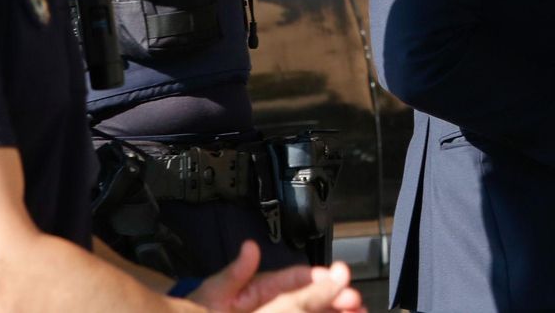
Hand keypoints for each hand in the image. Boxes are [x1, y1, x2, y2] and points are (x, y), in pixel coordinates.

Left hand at [188, 241, 364, 312]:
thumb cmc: (197, 310)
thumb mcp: (213, 292)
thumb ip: (235, 273)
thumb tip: (250, 248)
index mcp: (264, 288)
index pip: (298, 279)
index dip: (321, 278)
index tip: (339, 277)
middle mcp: (275, 302)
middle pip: (312, 298)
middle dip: (336, 296)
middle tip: (355, 300)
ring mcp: (278, 312)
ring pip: (315, 312)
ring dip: (336, 310)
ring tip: (357, 312)